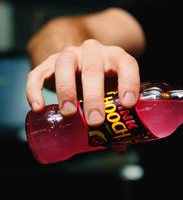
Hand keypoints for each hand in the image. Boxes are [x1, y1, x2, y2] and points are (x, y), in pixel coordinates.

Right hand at [26, 39, 140, 126]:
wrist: (81, 59)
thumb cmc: (104, 81)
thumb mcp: (113, 92)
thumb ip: (117, 116)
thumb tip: (120, 147)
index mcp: (117, 58)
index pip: (127, 65)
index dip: (129, 83)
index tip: (127, 104)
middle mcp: (94, 51)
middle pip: (93, 70)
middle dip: (94, 97)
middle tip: (95, 121)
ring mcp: (71, 54)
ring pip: (65, 65)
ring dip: (67, 90)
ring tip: (69, 113)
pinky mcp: (49, 61)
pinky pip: (38, 73)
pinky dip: (35, 90)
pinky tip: (38, 108)